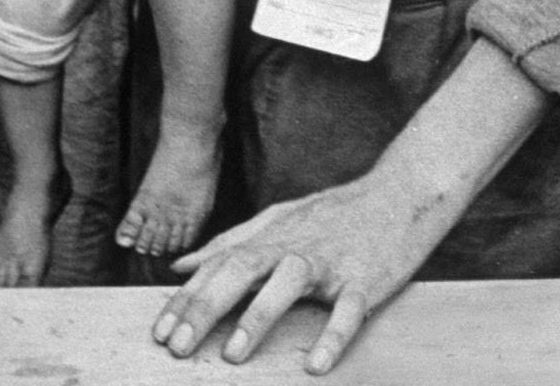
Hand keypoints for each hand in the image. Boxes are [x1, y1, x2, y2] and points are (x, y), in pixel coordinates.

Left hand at [151, 38, 548, 372]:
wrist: (400, 194)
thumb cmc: (334, 213)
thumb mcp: (278, 219)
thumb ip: (229, 242)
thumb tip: (180, 265)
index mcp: (271, 235)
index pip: (219, 265)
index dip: (186, 298)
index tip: (159, 332)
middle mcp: (294, 245)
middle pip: (241, 270)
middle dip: (205, 309)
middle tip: (177, 347)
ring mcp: (330, 261)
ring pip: (288, 282)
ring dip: (258, 317)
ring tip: (234, 355)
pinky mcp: (365, 279)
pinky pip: (347, 310)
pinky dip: (332, 336)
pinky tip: (316, 365)